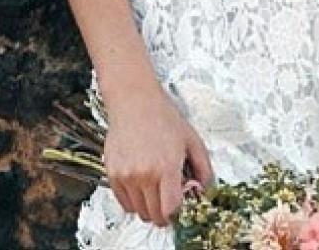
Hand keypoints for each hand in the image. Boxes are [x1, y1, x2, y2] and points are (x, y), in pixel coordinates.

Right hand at [101, 88, 213, 227]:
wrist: (134, 103)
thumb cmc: (163, 118)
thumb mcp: (192, 141)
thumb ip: (204, 169)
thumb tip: (206, 190)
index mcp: (167, 168)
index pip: (170, 210)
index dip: (178, 214)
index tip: (181, 209)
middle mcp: (144, 175)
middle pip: (154, 215)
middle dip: (165, 214)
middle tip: (170, 201)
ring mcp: (126, 176)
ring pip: (139, 212)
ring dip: (149, 208)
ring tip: (156, 191)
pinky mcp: (113, 174)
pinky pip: (124, 203)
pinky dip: (134, 202)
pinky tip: (143, 187)